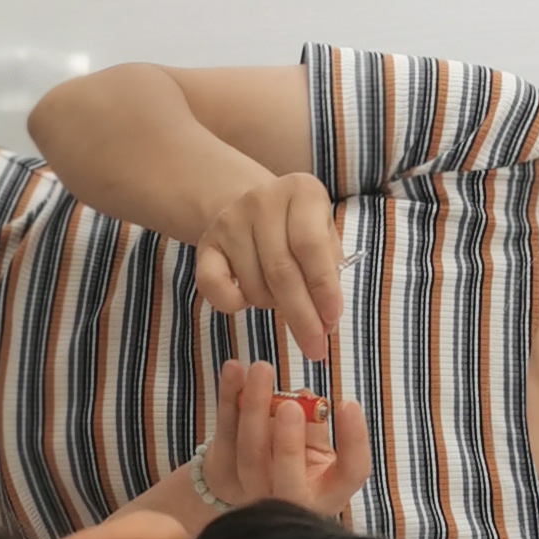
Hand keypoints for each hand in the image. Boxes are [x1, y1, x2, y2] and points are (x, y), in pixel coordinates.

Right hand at [193, 168, 344, 360]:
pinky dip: (231, 304)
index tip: (331, 321)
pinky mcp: (206, 241)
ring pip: (254, 283)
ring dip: (271, 306)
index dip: (323, 289)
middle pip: (281, 270)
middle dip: (301, 316)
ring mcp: (230, 219)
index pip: (312, 246)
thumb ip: (329, 271)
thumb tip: (325, 322)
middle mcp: (263, 199)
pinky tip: (246, 303)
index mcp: (302, 191)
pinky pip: (212, 285)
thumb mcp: (325, 236)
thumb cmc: (300, 230)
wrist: (255, 207)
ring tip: (281, 302)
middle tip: (314, 347)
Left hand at [199, 356, 372, 521]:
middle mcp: (291, 501)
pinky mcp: (223, 472)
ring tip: (261, 371)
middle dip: (288, 443)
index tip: (349, 403)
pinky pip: (225, 434)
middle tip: (290, 406)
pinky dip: (228, 399)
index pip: (351, 472)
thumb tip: (304, 400)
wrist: (244, 483)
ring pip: (250, 455)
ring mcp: (253, 492)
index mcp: (327, 493)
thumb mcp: (316, 449)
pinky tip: (234, 371)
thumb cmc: (293, 459)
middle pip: (288, 478)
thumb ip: (314, 427)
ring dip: (254, 409)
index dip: (354, 441)